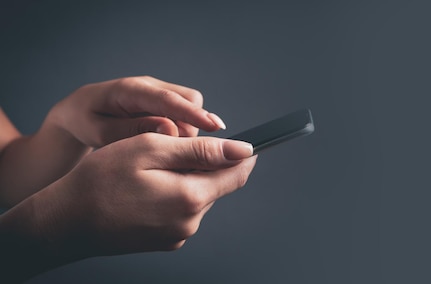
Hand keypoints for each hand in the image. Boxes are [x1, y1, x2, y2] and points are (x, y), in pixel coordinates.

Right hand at [28, 133, 255, 257]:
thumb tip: (243, 150)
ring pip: (198, 196)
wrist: (66, 223)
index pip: (237, 174)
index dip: (243, 155)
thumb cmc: (100, 181)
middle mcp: (190, 223)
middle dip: (204, 164)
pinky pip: (181, 212)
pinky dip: (173, 195)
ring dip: (186, 178)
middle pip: (216, 184)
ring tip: (150, 170)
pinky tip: (145, 190)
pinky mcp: (166, 242)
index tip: (243, 142)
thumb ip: (201, 150)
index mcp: (191, 197)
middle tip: (169, 150)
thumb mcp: (151, 149)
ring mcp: (178, 236)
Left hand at [47, 76, 225, 147]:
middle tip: (176, 154)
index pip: (168, 100)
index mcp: (130, 90)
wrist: (78, 111)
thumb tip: (170, 129)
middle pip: (188, 101)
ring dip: (188, 131)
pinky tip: (171, 146)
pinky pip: (185, 114)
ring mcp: (158, 92)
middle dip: (192, 128)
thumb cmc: (86, 122)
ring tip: (168, 151)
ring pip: (191, 108)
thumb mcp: (100, 132)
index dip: (193, 114)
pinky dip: (184, 130)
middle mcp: (149, 86)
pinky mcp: (164, 102)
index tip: (214, 127)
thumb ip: (134, 131)